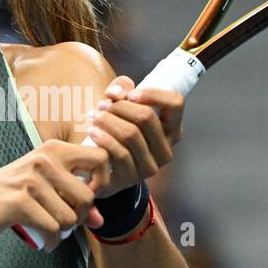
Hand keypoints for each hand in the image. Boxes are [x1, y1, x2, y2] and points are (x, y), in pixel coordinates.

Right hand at [0, 139, 112, 250]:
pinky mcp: (21, 202)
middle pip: (87, 196)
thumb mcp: (48, 186)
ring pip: (70, 217)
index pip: (100, 157)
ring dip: (65, 230)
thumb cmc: (17, 191)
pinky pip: (52, 229)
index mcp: (55, 149)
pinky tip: (46, 241)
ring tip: (52, 229)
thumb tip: (99, 221)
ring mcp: (32, 180)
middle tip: (67, 220)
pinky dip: (52, 241)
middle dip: (81, 215)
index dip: (102, 180)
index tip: (88, 194)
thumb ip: (75, 199)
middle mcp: (45, 160)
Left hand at [82, 75, 184, 196]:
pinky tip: (91, 131)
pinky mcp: (132, 178)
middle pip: (147, 117)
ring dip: (108, 121)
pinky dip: (103, 138)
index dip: (153, 94)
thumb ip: (121, 89)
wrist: (101, 168)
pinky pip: (119, 153)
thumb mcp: (122, 105)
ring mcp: (150, 167)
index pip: (176, 103)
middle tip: (103, 105)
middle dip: (120, 106)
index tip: (130, 94)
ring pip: (131, 134)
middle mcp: (166, 150)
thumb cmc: (116, 131)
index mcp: (172, 129)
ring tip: (93, 116)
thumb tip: (115, 93)